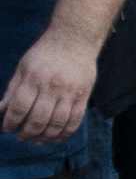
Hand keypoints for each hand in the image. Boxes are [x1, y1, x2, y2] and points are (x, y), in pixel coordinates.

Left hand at [0, 27, 90, 146]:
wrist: (75, 39)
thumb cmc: (44, 53)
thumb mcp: (23, 68)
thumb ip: (13, 90)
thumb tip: (0, 111)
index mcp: (34, 78)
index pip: (19, 108)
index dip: (10, 122)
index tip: (7, 128)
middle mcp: (52, 87)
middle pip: (38, 119)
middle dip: (26, 133)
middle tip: (21, 136)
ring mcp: (70, 92)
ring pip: (57, 123)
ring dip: (45, 136)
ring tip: (37, 139)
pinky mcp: (84, 95)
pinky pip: (75, 120)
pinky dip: (65, 133)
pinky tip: (57, 137)